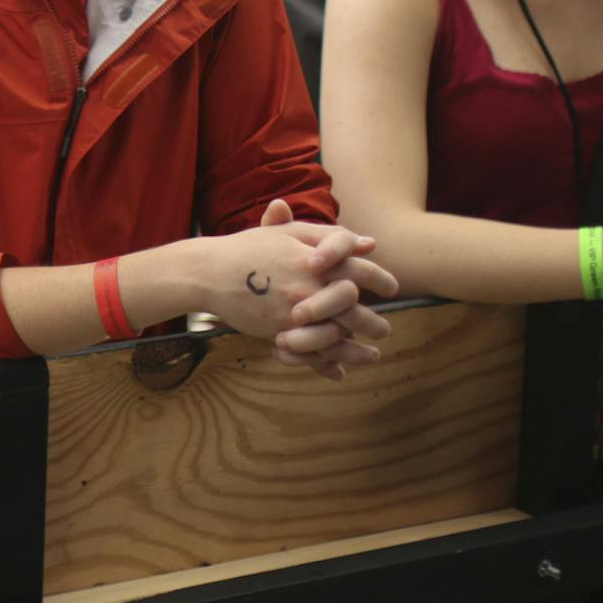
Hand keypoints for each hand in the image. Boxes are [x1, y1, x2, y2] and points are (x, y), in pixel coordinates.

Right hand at [201, 200, 397, 380]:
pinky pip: (311, 353)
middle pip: (356, 309)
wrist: (209, 272)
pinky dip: (327, 365)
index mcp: (315, 258)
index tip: (392, 288)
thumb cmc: (248, 248)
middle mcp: (310, 285)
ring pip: (338, 336)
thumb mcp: (286, 233)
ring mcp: (296, 311)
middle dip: (375, 323)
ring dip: (358, 350)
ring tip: (372, 355)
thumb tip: (369, 243)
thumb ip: (328, 237)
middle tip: (385, 330)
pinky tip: (340, 370)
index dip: (381, 279)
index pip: (360, 269)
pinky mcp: (280, 331)